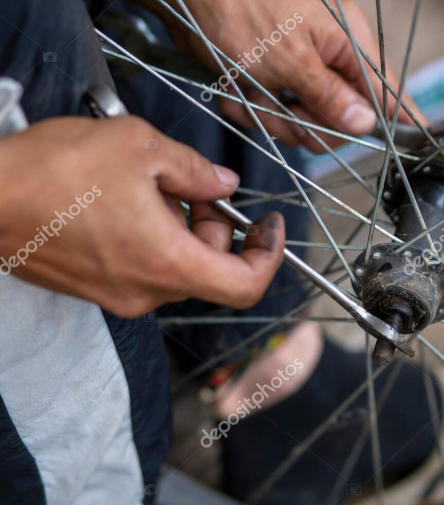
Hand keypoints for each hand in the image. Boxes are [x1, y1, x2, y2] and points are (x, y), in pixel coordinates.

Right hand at [0, 116, 284, 317]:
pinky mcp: (94, 289)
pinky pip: (144, 270)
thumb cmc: (52, 172)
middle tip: (196, 187)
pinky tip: (128, 203)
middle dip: (216, 227)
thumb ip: (194, 170)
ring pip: (177, 268)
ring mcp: (117, 296)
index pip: (246, 285)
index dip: (269, 256)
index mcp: (168, 263)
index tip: (269, 226)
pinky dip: (154, 241)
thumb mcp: (139, 147)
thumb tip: (223, 185)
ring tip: (153, 186)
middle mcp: (146, 292)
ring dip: (183, 230)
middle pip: (211, 270)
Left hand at [156, 0, 426, 150]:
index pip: (387, 90)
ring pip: (298, 122)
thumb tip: (365, 124)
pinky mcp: (266, 77)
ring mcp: (295, 69)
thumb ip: (330, 97)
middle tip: (287, 111)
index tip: (423, 139)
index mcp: (347, 44)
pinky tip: (233, 87)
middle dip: (308, 124)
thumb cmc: (240, 4)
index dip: (403, 118)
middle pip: (338, 120)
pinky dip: (247, 106)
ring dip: (269, 115)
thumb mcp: (289, 59)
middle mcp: (326, 58)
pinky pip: (267, 113)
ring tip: (249, 89)